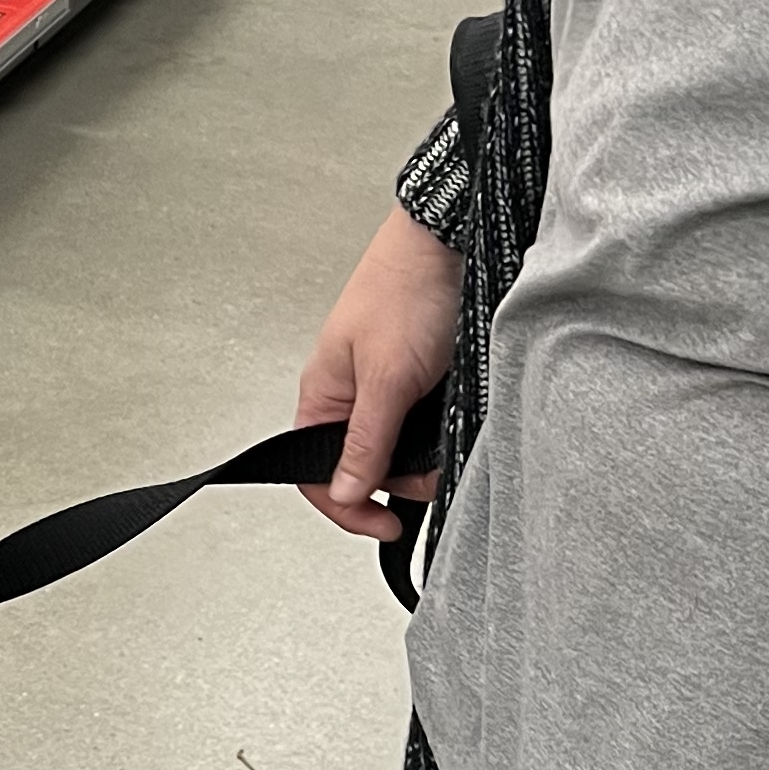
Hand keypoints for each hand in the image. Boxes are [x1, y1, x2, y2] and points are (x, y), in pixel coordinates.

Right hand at [296, 202, 460, 544]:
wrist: (449, 242)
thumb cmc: (407, 291)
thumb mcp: (387, 377)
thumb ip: (367, 441)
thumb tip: (345, 490)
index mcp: (324, 394)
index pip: (314, 473)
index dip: (346, 507)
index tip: (384, 526)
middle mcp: (351, 396)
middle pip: (365, 468)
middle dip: (400, 480)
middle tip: (432, 471)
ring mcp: (387, 389)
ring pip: (400, 450)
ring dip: (425, 454)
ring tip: (448, 434)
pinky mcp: (421, 381)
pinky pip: (426, 426)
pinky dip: (442, 430)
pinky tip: (454, 414)